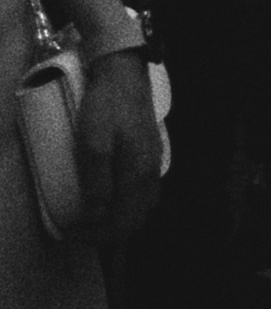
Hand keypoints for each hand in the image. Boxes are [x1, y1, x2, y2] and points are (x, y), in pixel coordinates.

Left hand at [74, 52, 166, 241]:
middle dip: (111, 233)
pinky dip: (132, 207)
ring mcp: (155, 164)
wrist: (125, 74)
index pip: (122, 221)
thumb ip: (97, 183)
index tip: (77, 234)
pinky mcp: (153, 155)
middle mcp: (151, 174)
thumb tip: (97, 217)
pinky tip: (118, 200)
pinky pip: (147, 194)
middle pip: (136, 219)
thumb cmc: (106, 107)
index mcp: (137, 175)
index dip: (99, 235)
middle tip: (85, 231)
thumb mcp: (93, 144)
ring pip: (145, 208)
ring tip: (99, 220)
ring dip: (123, 221)